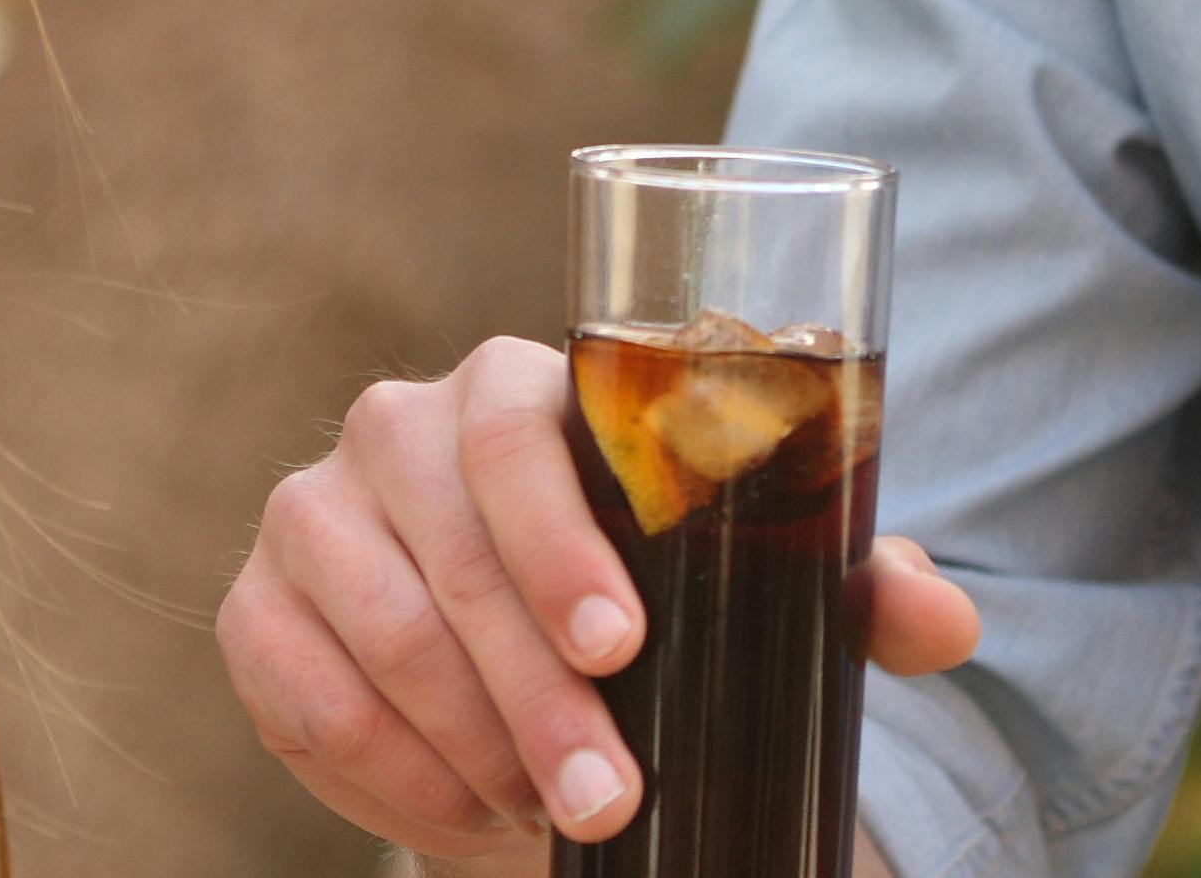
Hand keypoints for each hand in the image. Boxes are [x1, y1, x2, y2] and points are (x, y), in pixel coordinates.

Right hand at [221, 336, 980, 864]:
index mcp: (516, 387)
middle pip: (451, 552)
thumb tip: (943, 617)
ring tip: (551, 813)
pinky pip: (302, 694)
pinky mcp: (258, 608)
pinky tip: (468, 812)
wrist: (527, 665)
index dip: (559, 542)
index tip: (623, 646)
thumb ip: (850, 586)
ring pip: (379, 633)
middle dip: (534, 693)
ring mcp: (314, 514)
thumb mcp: (757, 589)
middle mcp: (398, 428)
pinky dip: (391, 772)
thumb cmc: (652, 601)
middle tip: (605, 796)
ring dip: (471, 744)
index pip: (517, 431)